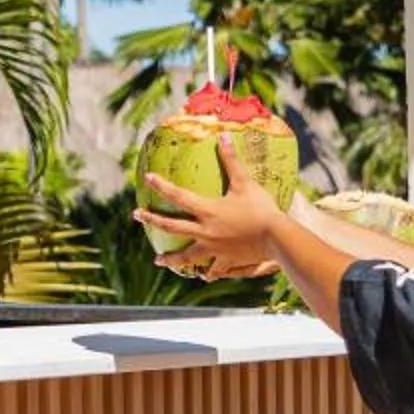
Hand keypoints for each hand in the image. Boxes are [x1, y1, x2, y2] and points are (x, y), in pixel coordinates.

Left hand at [135, 135, 286, 278]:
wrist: (276, 238)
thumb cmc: (261, 209)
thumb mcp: (245, 183)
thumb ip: (232, 160)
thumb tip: (223, 136)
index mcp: (207, 211)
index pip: (178, 196)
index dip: (161, 186)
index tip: (148, 178)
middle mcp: (205, 231)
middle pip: (171, 227)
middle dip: (152, 220)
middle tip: (137, 216)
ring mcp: (214, 249)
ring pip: (186, 257)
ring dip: (171, 259)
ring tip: (158, 261)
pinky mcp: (227, 261)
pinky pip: (214, 269)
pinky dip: (208, 273)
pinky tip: (204, 277)